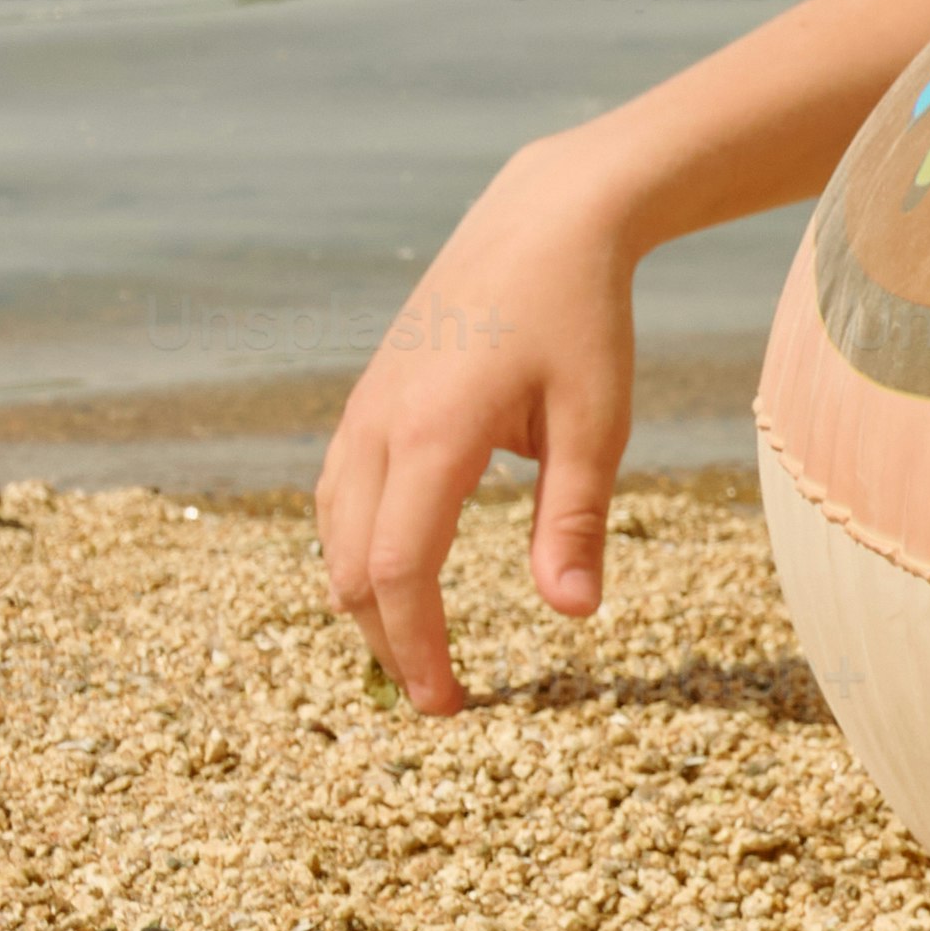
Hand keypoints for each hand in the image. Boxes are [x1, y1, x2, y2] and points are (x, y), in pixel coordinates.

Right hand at [321, 139, 642, 712]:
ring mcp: (361, 411)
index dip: (418, 649)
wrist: (541, 223)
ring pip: (332, 533)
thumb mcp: (597, 422)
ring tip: (418, 649)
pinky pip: (338, 494)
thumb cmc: (580, 320)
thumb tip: (571, 615)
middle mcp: (376, 427)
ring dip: (365, 600)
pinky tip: (395, 577)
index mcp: (432, 435)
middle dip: (388, 640)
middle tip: (443, 698)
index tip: (451, 707)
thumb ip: (574, 520)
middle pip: (351, 566)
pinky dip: (356, 549)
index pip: (400, 572)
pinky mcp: (366, 402)